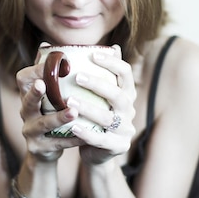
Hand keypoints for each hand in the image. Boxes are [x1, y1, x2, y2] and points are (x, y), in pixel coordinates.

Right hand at [16, 60, 80, 161]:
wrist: (45, 150)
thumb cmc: (50, 114)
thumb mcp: (47, 95)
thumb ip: (47, 72)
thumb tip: (47, 43)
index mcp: (28, 96)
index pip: (22, 79)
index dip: (32, 71)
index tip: (47, 63)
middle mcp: (25, 112)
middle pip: (26, 101)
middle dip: (34, 93)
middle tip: (43, 84)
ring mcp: (30, 132)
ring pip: (43, 124)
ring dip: (58, 117)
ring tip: (73, 111)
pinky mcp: (40, 148)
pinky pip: (57, 143)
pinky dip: (72, 139)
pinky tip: (86, 135)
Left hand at [67, 45, 135, 165]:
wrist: (97, 152)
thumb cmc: (93, 117)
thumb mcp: (96, 96)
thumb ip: (95, 73)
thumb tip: (93, 45)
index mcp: (125, 94)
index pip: (126, 74)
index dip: (112, 63)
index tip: (93, 55)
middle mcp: (128, 110)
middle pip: (119, 95)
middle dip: (99, 84)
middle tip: (77, 76)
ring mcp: (125, 130)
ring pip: (108, 118)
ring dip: (89, 108)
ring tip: (69, 101)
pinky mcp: (118, 147)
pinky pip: (102, 140)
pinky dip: (87, 133)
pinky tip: (73, 126)